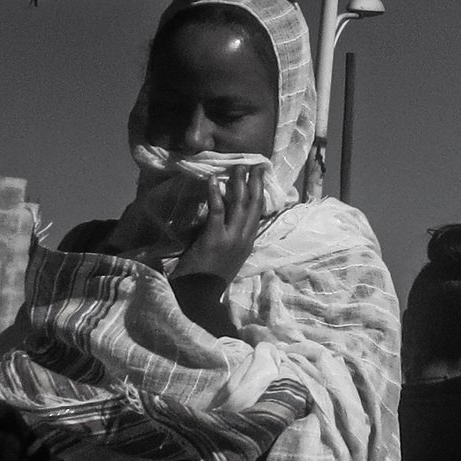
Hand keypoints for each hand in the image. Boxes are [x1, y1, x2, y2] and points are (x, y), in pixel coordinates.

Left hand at [174, 165, 266, 283]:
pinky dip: (215, 194)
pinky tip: (213, 180)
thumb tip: (229, 214)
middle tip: (255, 164)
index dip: (260, 192)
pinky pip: (217, 211)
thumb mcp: (229, 256)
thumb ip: (233, 237)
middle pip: (254, 205)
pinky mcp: (214, 239)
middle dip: (256, 182)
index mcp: (248, 243)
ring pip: (239, 205)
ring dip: (239, 183)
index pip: (259, 213)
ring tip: (237, 167)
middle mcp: (244, 239)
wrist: (199, 296)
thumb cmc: (209, 276)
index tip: (260, 176)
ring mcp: (231, 239)